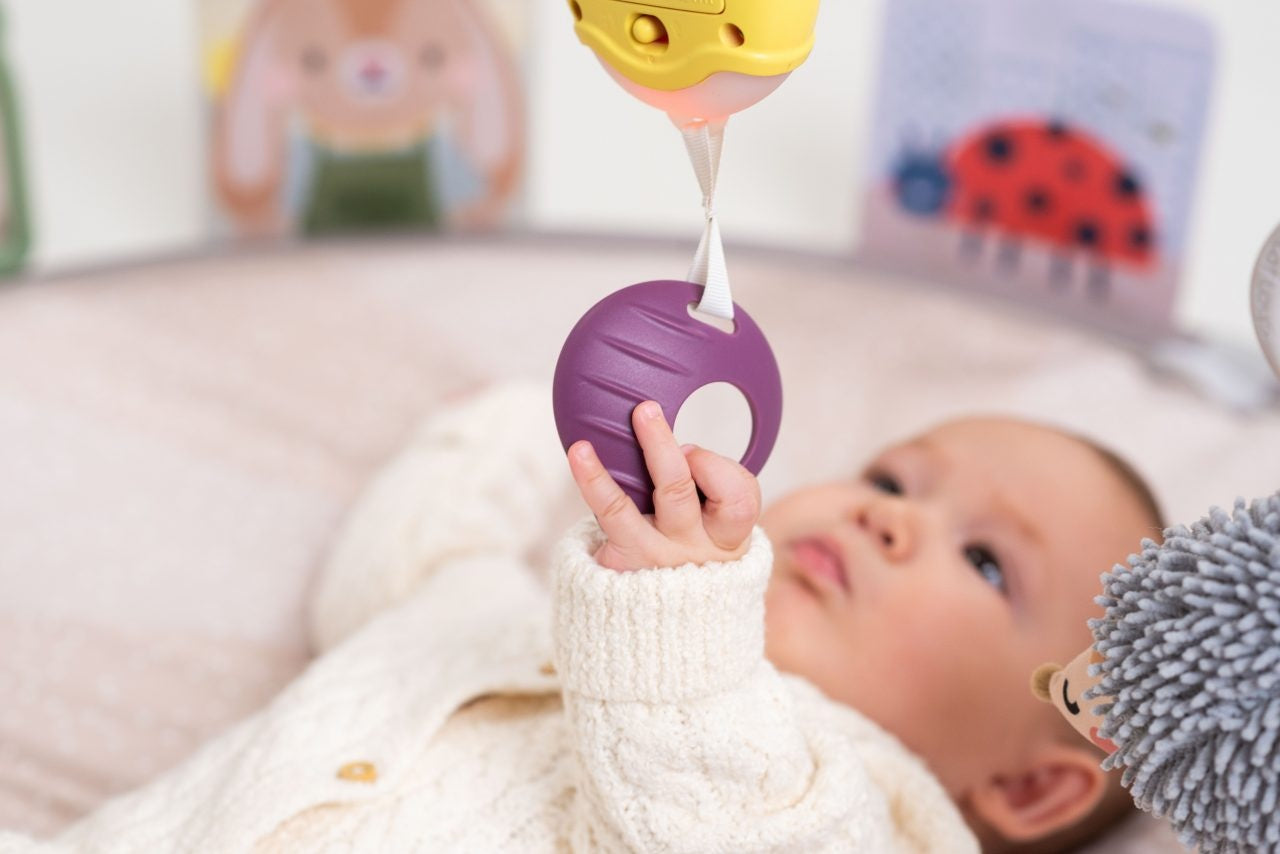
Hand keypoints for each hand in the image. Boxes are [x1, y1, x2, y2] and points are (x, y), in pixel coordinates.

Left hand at [567, 400, 761, 571]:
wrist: (665, 624)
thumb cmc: (696, 557)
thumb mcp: (721, 534)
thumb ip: (713, 491)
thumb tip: (679, 450)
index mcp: (729, 538)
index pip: (738, 498)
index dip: (717, 468)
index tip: (692, 455)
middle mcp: (695, 548)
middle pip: (682, 492)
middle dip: (663, 447)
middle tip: (647, 411)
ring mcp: (657, 555)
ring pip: (640, 503)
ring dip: (626, 461)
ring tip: (610, 431)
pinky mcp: (624, 561)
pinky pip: (608, 514)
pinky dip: (592, 480)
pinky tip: (580, 454)